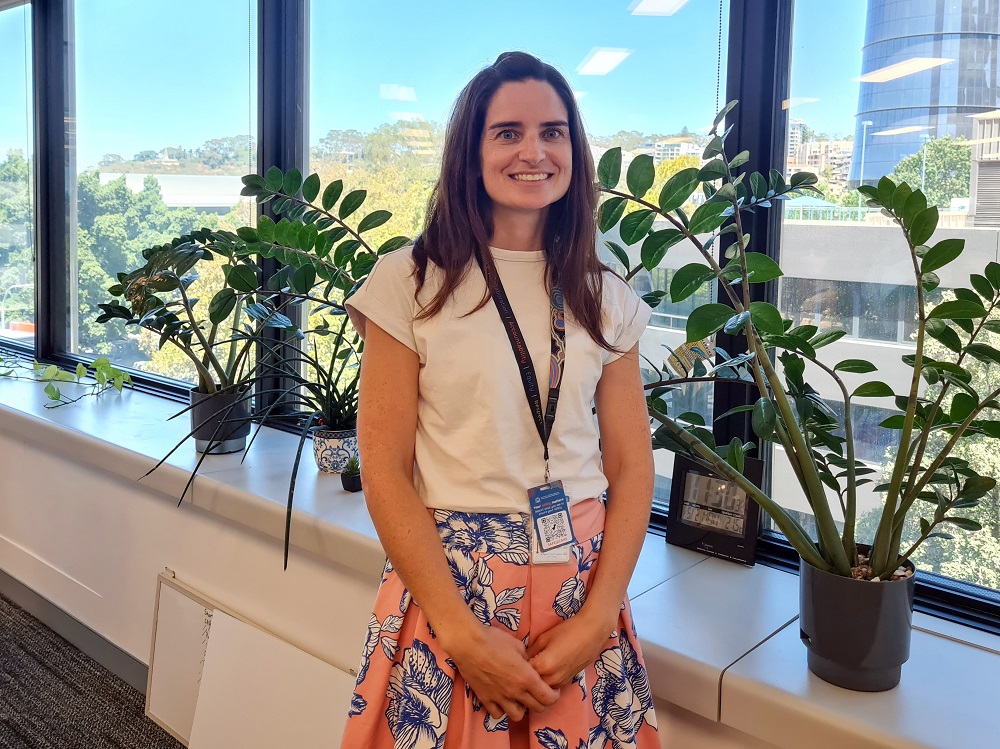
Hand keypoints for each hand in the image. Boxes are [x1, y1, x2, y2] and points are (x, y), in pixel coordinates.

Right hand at [446, 624, 560, 721]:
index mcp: (527, 677)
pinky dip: (502, 710)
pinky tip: (502, 700)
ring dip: (522, 708)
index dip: (554, 695)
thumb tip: (529, 663)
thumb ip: (527, 658)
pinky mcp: (485, 698)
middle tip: (540, 694)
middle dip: (542, 702)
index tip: (553, 689)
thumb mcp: (517, 645)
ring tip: (519, 699)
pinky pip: (497, 714)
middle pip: (537, 708)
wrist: (469, 644)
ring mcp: (500, 697)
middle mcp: (515, 691)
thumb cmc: (494, 640)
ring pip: (518, 716)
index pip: (548, 697)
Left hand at [526, 608, 615, 688]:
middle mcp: (552, 678)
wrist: (592, 632)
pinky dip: (546, 682)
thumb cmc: (568, 631)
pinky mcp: (568, 682)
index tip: (514, 662)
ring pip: (542, 689)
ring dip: (536, 682)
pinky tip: (546, 670)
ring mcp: (561, 682)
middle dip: (526, 677)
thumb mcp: (544, 637)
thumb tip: (521, 660)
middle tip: (521, 667)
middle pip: (532, 684)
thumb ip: (530, 651)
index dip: (517, 668)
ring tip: (534, 668)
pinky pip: (552, 686)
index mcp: (543, 666)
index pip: (523, 674)